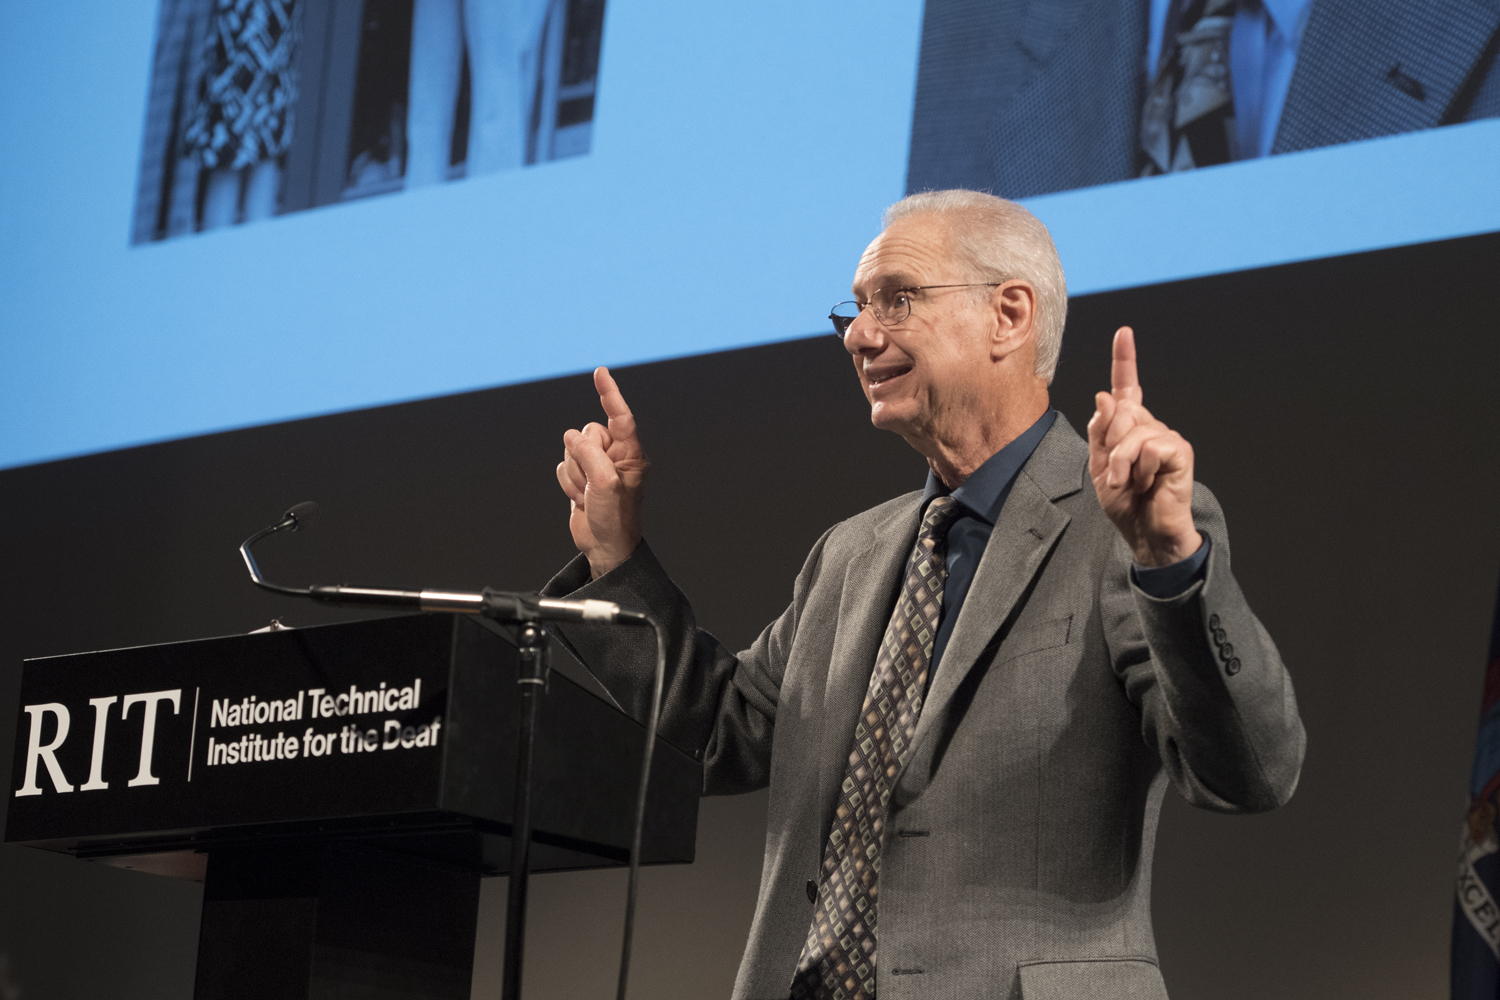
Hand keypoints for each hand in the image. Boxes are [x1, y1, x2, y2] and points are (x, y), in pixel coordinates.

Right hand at [556, 367, 648, 578]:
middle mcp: (615, 456)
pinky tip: (581, 498)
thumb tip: (572, 435)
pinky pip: (563, 466)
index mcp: (631, 454)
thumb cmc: (615, 518)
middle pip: (587, 433)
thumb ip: (589, 453)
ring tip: (588, 494)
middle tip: (593, 482)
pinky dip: (567, 483)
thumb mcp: (605, 483)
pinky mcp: (582, 477)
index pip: (620, 416)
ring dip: (574, 474)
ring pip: (572, 449)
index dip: (609, 393)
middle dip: (583, 457)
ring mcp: (597, 466)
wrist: (604, 546)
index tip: (601, 372)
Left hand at [1087, 328, 1202, 567]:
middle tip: (1116, 475)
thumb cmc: (1125, 502)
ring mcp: (1167, 436)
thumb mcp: (1097, 467)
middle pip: (1120, 412)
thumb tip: (1105, 396)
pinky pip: (1150, 447)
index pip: (1127, 387)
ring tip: (1130, 483)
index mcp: (1129, 426)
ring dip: (1121, 464)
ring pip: (1132, 432)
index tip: (1124, 333)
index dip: (1125, 360)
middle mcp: (1150, 425)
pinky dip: (1141, 469)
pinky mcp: (1179, 450)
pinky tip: (1150, 483)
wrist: (1145, 531)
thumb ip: (1099, 432)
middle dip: (1109, 445)